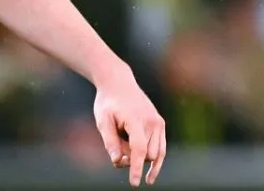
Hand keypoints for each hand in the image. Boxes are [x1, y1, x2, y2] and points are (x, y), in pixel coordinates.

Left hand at [94, 69, 165, 185]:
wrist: (118, 82)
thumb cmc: (107, 102)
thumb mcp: (102, 120)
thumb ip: (110, 141)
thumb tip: (118, 161)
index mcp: (136, 120)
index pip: (139, 149)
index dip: (136, 168)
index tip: (135, 183)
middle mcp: (152, 122)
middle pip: (146, 154)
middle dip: (132, 160)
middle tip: (116, 150)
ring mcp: (158, 123)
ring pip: (154, 154)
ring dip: (140, 158)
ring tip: (123, 144)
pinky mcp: (160, 124)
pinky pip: (161, 149)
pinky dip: (155, 161)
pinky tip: (150, 176)